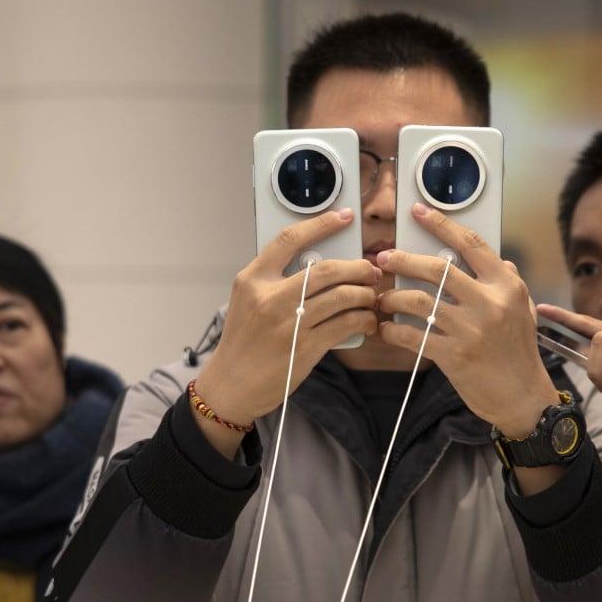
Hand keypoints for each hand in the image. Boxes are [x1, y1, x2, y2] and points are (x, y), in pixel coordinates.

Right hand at [196, 209, 380, 450]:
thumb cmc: (243, 342)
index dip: (321, 224)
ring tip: (371, 297)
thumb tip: (319, 266)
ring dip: (365, 295)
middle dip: (358, 267)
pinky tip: (367, 321)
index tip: (344, 216)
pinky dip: (363, 320)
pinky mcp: (305, 347)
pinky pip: (345, 324)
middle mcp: (270, 297)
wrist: (231, 384)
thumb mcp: (248, 301)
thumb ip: (276, 281)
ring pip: (342, 296)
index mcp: (253, 280)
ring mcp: (288, 323)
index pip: (289, 240)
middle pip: (327, 269)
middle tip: (371, 271)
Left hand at [377, 203, 557, 437]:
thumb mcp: (524, 310)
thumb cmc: (520, 353)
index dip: (440, 224)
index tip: (418, 212)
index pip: (470, 244)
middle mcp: (489, 303)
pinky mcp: (454, 355)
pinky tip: (387, 328)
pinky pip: (412, 334)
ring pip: (417, 301)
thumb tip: (500, 258)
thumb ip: (509, 282)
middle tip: (383, 260)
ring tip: (382, 299)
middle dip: (402, 260)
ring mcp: (471, 330)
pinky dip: (393, 330)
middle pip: (435, 269)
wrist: (523, 397)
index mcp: (506, 286)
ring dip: (392, 297)